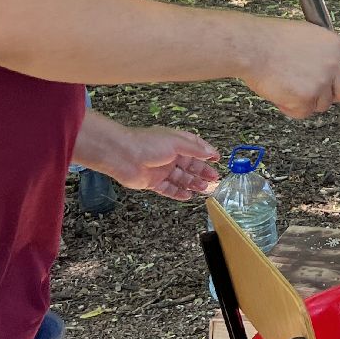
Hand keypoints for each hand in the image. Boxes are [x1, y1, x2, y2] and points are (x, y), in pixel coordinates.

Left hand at [93, 125, 221, 200]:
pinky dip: (178, 193)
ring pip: (181, 178)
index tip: (217, 159)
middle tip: (214, 180)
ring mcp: (161, 170)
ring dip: (193, 183)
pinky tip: (187, 196)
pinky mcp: (152, 182)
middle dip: (202, 172)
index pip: (195, 147)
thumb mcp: (176, 143)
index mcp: (175, 142)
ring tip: (205, 190)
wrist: (122, 155)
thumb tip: (211, 152)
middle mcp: (169, 156)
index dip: (206, 153)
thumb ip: (195, 149)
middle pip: (190, 165)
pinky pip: (168, 189)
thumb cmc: (147, 144)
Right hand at [241, 18, 339, 118]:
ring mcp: (320, 83)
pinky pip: (304, 112)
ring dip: (309, 99)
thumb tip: (326, 61)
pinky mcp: (306, 99)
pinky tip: (281, 93)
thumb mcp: (305, 33)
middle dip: (337, 93)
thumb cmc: (268, 38)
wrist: (251, 47)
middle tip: (321, 91)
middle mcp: (331, 64)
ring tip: (289, 84)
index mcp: (333, 43)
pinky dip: (292, 108)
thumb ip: (322, 49)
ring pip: (323, 103)